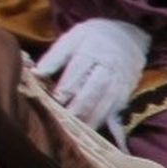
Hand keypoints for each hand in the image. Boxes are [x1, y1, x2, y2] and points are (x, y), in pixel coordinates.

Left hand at [35, 17, 151, 129]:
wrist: (130, 34)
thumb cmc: (96, 36)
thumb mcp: (74, 37)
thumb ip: (55, 56)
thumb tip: (35, 73)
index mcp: (91, 51)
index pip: (76, 74)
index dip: (64, 90)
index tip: (52, 103)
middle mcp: (108, 67)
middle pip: (92, 92)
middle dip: (77, 109)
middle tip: (63, 123)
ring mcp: (120, 81)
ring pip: (105, 104)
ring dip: (91, 120)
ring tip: (77, 133)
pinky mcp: (127, 91)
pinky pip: (118, 110)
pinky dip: (108, 122)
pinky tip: (98, 133)